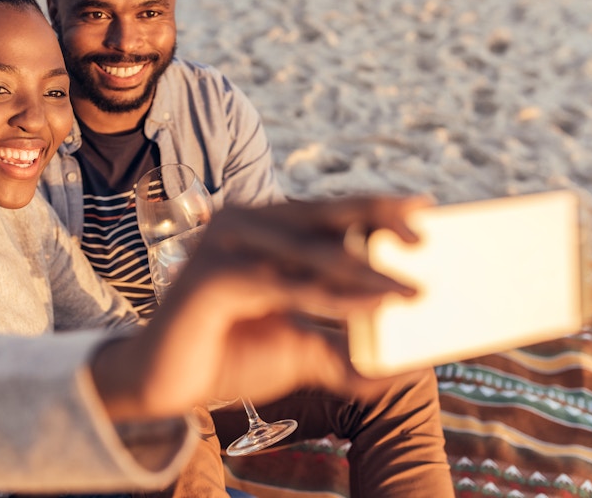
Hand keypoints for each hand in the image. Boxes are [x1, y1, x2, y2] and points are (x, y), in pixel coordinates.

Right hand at [92, 194, 431, 420]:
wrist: (166, 382)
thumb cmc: (227, 355)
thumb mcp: (298, 348)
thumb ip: (342, 349)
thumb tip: (398, 370)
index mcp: (261, 229)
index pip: (326, 211)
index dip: (374, 207)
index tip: (422, 209)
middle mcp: (243, 224)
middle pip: (323, 216)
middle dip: (378, 220)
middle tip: (426, 234)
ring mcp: (227, 245)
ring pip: (312, 253)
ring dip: (368, 271)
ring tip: (414, 290)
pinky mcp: (217, 277)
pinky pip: (289, 285)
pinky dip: (335, 297)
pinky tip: (373, 307)